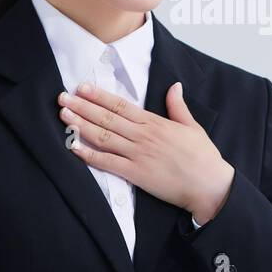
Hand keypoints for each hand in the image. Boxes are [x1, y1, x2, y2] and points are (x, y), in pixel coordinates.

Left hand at [58, 81, 234, 222]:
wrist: (209, 185)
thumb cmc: (202, 157)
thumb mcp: (192, 126)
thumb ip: (178, 106)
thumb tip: (174, 86)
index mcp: (155, 123)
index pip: (121, 105)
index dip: (99, 96)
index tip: (82, 87)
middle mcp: (143, 136)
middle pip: (107, 117)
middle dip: (82, 107)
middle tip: (63, 97)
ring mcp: (138, 155)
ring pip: (103, 137)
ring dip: (81, 125)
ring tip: (64, 116)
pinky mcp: (136, 174)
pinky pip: (107, 163)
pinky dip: (89, 155)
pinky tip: (74, 147)